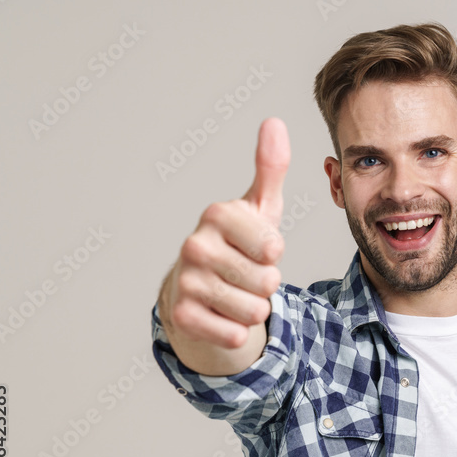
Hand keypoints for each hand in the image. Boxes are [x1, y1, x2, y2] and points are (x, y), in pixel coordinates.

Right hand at [164, 118, 289, 348]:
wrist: (197, 289)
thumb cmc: (238, 244)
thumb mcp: (259, 207)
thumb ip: (271, 168)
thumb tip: (274, 122)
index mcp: (217, 214)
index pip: (274, 247)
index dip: (274, 254)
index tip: (257, 247)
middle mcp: (195, 245)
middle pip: (268, 281)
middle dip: (267, 285)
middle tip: (246, 274)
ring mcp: (186, 281)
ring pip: (254, 310)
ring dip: (254, 308)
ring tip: (236, 293)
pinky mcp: (182, 316)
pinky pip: (235, 334)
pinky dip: (237, 331)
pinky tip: (222, 314)